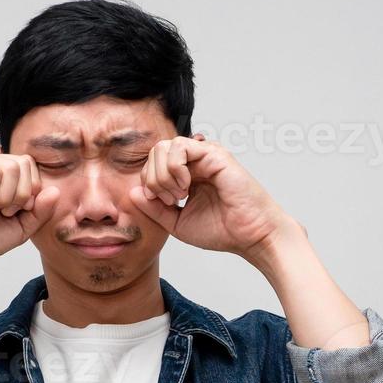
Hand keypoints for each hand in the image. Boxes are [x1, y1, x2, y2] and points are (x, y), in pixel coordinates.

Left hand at [127, 135, 302, 259]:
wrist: (250, 236)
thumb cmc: (222, 230)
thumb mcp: (177, 222)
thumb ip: (154, 208)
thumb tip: (132, 192)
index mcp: (186, 175)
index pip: (152, 166)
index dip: (149, 185)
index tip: (166, 205)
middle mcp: (195, 162)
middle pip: (155, 153)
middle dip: (153, 178)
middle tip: (171, 200)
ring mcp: (204, 155)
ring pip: (164, 147)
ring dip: (163, 174)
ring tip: (179, 194)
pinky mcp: (214, 153)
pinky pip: (179, 146)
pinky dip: (174, 167)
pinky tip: (186, 186)